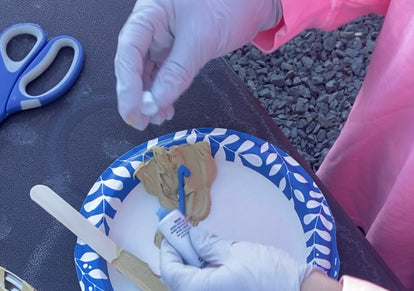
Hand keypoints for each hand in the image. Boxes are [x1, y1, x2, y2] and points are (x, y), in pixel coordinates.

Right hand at [115, 0, 281, 129]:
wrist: (252, 3)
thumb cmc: (227, 5)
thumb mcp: (199, 41)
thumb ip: (176, 73)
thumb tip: (155, 103)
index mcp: (148, 14)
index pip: (128, 53)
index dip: (127, 86)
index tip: (133, 112)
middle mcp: (150, 27)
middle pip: (132, 65)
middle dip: (135, 96)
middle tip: (139, 122)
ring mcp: (162, 40)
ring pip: (146, 73)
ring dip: (149, 99)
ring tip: (156, 119)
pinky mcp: (175, 51)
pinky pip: (163, 75)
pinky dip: (163, 94)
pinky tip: (165, 109)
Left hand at [159, 228, 313, 290]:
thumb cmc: (270, 276)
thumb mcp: (236, 251)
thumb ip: (206, 245)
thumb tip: (191, 237)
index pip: (168, 269)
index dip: (170, 250)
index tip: (175, 236)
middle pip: (179, 288)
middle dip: (184, 266)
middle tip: (197, 248)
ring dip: (197, 284)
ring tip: (215, 267)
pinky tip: (227, 288)